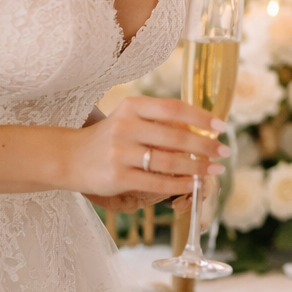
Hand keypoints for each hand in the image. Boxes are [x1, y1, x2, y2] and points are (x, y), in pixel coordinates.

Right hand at [66, 96, 227, 202]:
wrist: (67, 157)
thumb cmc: (109, 137)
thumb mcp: (129, 118)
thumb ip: (159, 120)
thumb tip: (202, 129)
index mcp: (132, 106)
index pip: (173, 108)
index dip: (201, 117)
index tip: (221, 126)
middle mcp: (126, 127)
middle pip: (175, 136)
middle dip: (205, 146)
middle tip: (224, 152)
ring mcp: (120, 153)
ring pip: (169, 161)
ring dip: (197, 167)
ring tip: (214, 170)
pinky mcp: (117, 177)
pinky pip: (155, 181)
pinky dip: (178, 184)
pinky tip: (192, 184)